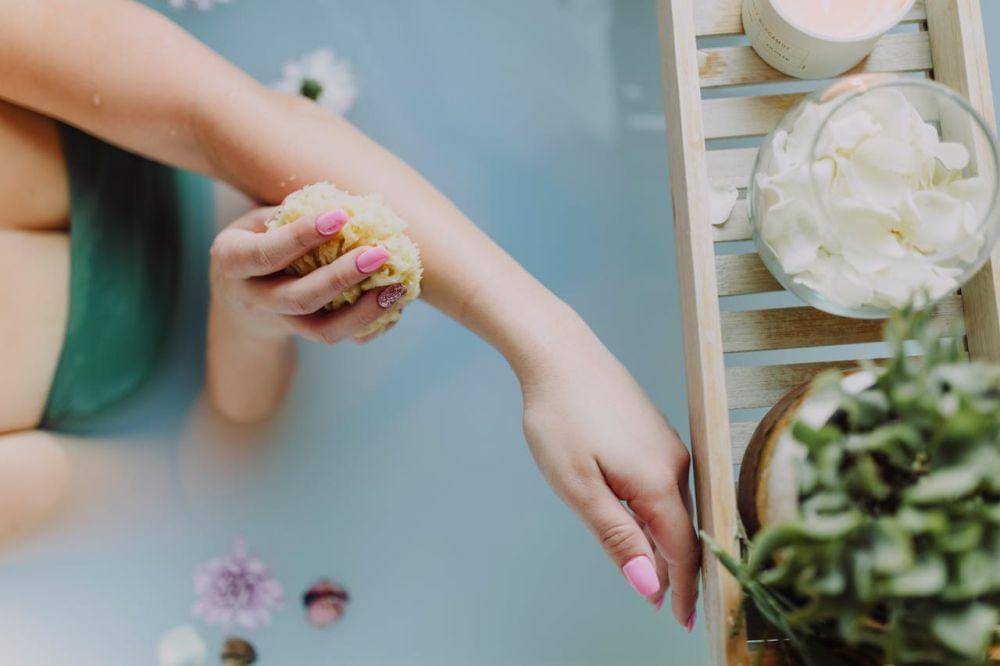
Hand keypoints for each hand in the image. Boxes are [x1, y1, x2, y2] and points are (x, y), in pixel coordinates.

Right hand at [209, 207, 406, 343]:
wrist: (238, 305)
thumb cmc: (256, 246)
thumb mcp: (257, 223)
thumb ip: (291, 214)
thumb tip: (348, 204)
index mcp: (233, 261)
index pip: (267, 252)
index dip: (303, 236)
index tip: (341, 215)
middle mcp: (252, 298)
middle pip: (300, 297)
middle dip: (342, 276)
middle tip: (380, 253)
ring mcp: (278, 323)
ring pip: (323, 330)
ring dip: (364, 311)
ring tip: (397, 288)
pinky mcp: (302, 337)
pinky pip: (339, 338)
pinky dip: (369, 326)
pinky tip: (393, 308)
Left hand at [520, 344, 698, 628]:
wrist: (559, 353)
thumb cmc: (560, 418)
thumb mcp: (579, 487)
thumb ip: (617, 537)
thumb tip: (648, 584)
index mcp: (659, 482)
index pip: (682, 549)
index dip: (683, 588)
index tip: (681, 618)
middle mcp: (675, 464)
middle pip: (682, 530)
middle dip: (674, 570)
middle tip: (666, 605)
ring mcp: (668, 445)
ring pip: (675, 507)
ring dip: (665, 541)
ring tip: (653, 573)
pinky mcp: (656, 433)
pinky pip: (666, 485)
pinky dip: (659, 513)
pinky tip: (641, 523)